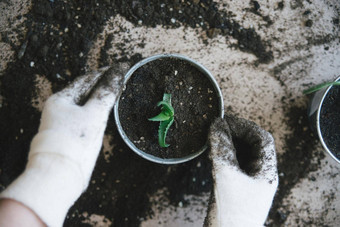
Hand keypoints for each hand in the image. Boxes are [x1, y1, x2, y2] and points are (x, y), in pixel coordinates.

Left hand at [0, 64, 126, 226]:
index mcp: (61, 99)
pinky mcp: (70, 134)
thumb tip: (118, 73)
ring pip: (86, 104)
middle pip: (85, 91)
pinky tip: (106, 111)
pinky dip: (98, 110)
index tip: (120, 67)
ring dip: (101, 97)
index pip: (86, 80)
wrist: (60, 175)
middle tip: (121, 78)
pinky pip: (86, 116)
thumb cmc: (75, 142)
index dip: (104, 72)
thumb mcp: (94, 114)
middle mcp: (60, 108)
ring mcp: (64, 122)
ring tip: (117, 91)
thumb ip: (106, 93)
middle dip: (103, 84)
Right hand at [205, 115, 277, 226]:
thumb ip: (221, 148)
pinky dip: (222, 154)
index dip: (245, 126)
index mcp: (265, 171)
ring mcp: (247, 181)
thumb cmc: (232, 213)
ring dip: (227, 142)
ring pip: (240, 153)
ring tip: (212, 137)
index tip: (225, 121)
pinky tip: (211, 153)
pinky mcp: (235, 186)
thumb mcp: (226, 175)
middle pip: (252, 145)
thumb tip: (217, 124)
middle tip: (216, 127)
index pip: (262, 139)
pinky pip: (231, 163)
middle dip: (235, 132)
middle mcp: (259, 174)